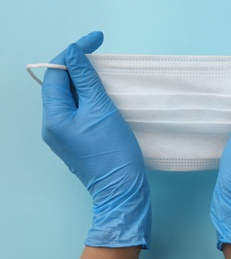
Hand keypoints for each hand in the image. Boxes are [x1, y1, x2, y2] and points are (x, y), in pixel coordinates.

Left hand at [41, 32, 150, 248]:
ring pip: (69, 98)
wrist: (122, 188)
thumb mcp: (101, 109)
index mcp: (54, 116)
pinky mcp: (74, 140)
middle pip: (60, 85)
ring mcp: (62, 134)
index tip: (96, 40)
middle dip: (78, 66)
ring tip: (102, 71)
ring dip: (83, 82)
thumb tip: (74, 51)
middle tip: (100, 54)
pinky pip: (76, 111)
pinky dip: (87, 97)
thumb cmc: (113, 150)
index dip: (74, 52)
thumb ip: (85, 79)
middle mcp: (51, 125)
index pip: (56, 73)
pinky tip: (100, 93)